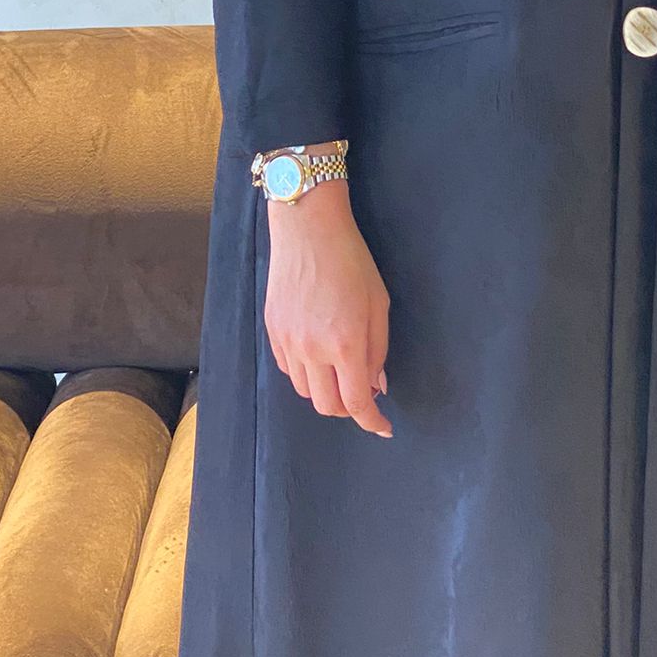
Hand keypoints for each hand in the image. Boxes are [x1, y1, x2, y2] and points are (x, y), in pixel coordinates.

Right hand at [263, 182, 393, 435]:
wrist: (308, 229)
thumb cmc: (352, 261)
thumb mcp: (378, 303)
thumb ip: (378, 349)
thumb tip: (376, 385)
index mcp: (345, 343)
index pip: (357, 402)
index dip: (372, 421)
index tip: (383, 427)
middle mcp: (313, 350)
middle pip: (327, 406)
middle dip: (348, 408)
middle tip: (363, 391)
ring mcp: (288, 342)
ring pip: (305, 392)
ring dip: (326, 391)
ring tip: (340, 370)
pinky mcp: (272, 332)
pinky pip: (289, 370)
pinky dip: (306, 373)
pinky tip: (318, 354)